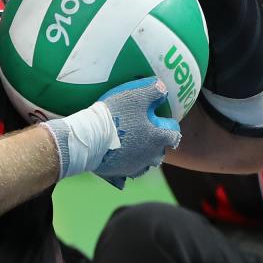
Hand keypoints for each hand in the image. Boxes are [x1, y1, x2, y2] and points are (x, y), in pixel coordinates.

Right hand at [41, 77, 180, 186]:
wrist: (88, 138)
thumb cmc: (115, 115)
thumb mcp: (135, 95)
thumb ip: (153, 90)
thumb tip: (163, 88)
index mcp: (158, 138)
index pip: (174, 134)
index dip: (169, 126)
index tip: (161, 120)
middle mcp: (151, 156)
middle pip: (160, 151)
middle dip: (156, 143)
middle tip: (145, 133)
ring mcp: (135, 167)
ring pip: (145, 163)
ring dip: (142, 156)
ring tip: (133, 147)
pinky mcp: (119, 174)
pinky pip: (126, 172)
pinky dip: (125, 165)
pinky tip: (118, 159)